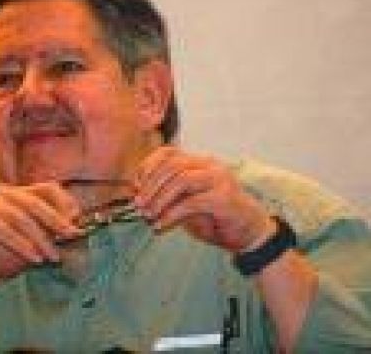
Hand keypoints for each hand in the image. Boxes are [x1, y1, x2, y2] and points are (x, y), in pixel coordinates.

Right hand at [0, 182, 82, 286]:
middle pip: (37, 202)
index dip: (65, 202)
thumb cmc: (5, 251)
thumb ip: (53, 232)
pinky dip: (24, 246)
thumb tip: (77, 230)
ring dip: (42, 240)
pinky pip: (6, 232)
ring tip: (53, 256)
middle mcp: (6, 194)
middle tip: (72, 235)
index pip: (49, 188)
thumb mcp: (36, 240)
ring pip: (23, 219)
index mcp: (22, 193)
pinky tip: (35, 259)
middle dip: (57, 220)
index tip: (77, 219)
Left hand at [133, 146, 275, 252]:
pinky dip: (171, 215)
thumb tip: (139, 197)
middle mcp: (209, 165)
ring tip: (148, 216)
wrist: (249, 233)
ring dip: (159, 199)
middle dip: (150, 185)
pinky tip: (161, 226)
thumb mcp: (186, 203)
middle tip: (139, 205)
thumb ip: (168, 196)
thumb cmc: (215, 217)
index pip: (168, 152)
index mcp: (199, 162)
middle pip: (172, 164)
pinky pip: (191, 202)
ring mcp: (219, 179)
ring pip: (180, 180)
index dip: (147, 167)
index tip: (135, 187)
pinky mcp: (224, 197)